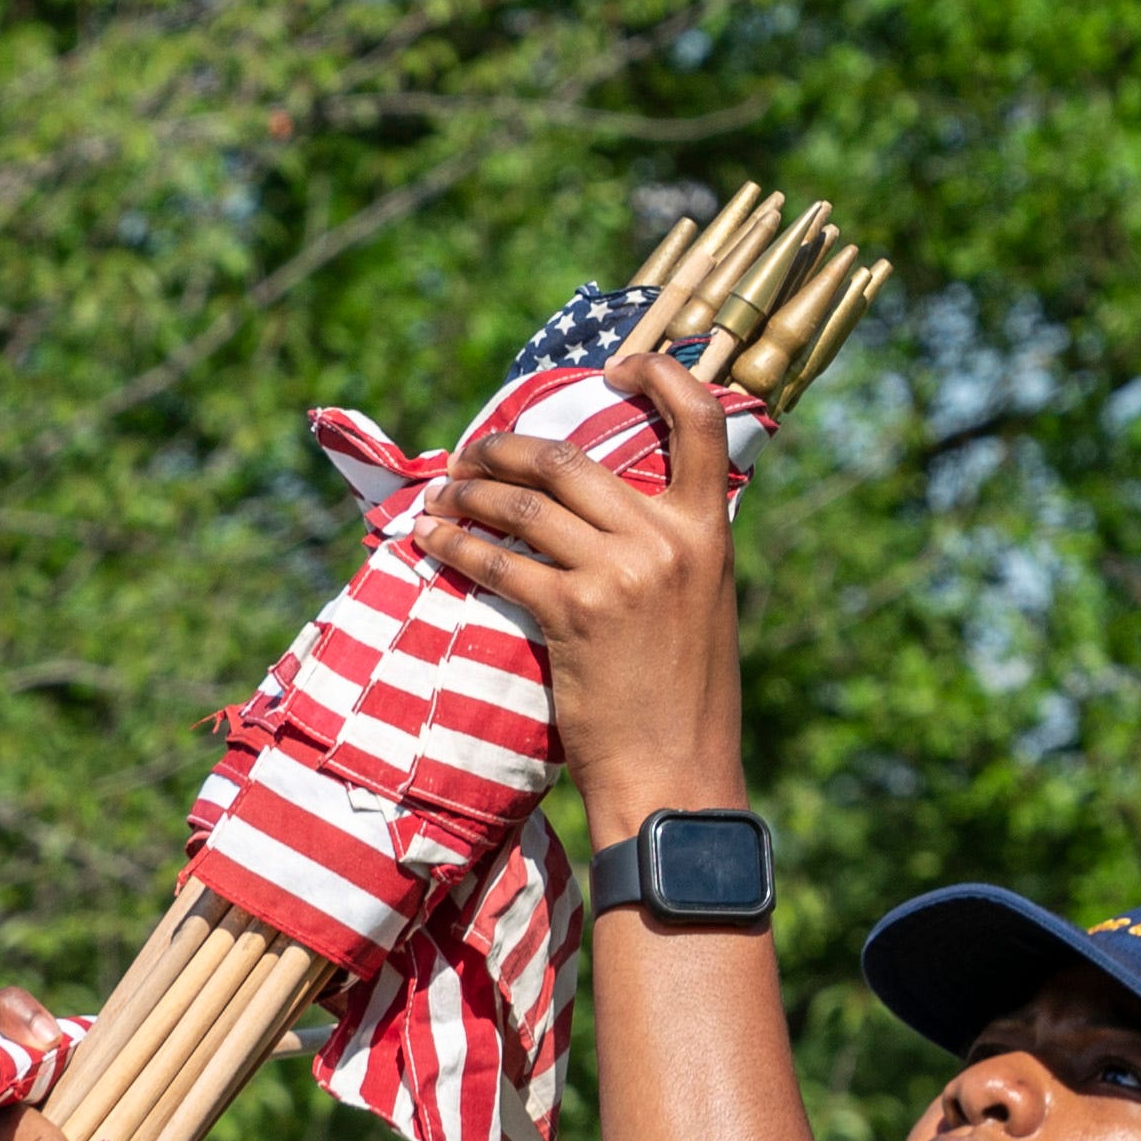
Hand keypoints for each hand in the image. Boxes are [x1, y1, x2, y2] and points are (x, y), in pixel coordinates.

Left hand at [413, 352, 750, 837]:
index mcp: (709, 529)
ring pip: (525, 505)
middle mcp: (668, 539)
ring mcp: (621, 574)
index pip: (700, 418)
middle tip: (471, 456)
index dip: (658, 373)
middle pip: (570, 460)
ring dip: (469, 493)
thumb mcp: (701, 604)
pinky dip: (456, 544)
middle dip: (505, 450)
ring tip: (440, 495)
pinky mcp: (574, 614)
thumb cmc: (683, 699)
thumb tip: (613, 513)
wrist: (675, 772)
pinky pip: (500, 561)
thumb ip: (669, 548)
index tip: (615, 367)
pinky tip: (430, 539)